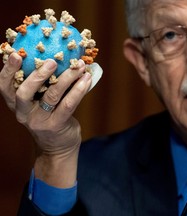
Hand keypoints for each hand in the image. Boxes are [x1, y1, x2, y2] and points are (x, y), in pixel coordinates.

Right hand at [0, 53, 91, 186]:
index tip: (15, 54)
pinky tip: (86, 79)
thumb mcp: (39, 105)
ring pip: (51, 95)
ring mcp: (40, 121)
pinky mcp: (56, 125)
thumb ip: (42, 87)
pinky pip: (68, 104)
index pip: (4, 87)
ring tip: (78, 66)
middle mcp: (24, 114)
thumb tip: (59, 59)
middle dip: (37, 74)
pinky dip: (79, 90)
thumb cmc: (50, 119)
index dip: (8, 70)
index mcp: (16, 105)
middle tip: (52, 61)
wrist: (58, 148)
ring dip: (66, 78)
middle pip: (23, 92)